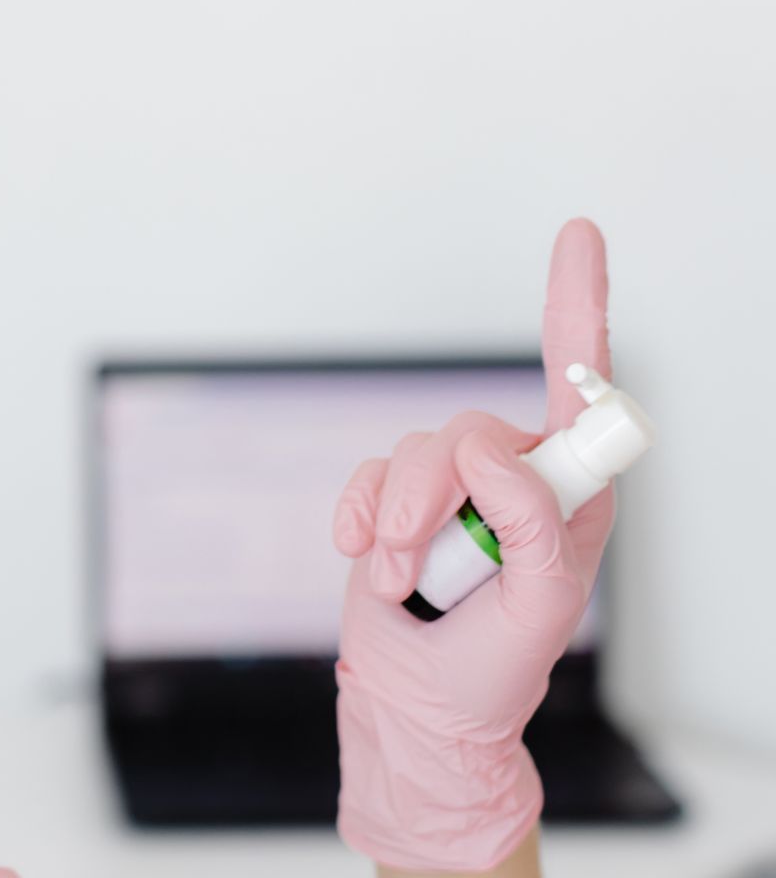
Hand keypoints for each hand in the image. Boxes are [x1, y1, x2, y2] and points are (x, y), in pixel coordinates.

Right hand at [330, 217, 616, 872]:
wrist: (418, 707)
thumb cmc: (495, 667)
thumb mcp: (541, 605)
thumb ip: (533, 521)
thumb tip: (488, 449)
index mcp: (570, 495)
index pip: (582, 388)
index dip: (577, 306)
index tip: (578, 236)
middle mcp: (514, 478)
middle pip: (472, 429)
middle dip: (438, 497)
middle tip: (425, 559)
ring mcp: (451, 488)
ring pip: (415, 453)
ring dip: (399, 522)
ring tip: (404, 578)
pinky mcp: (393, 498)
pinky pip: (366, 474)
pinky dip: (360, 517)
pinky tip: (368, 555)